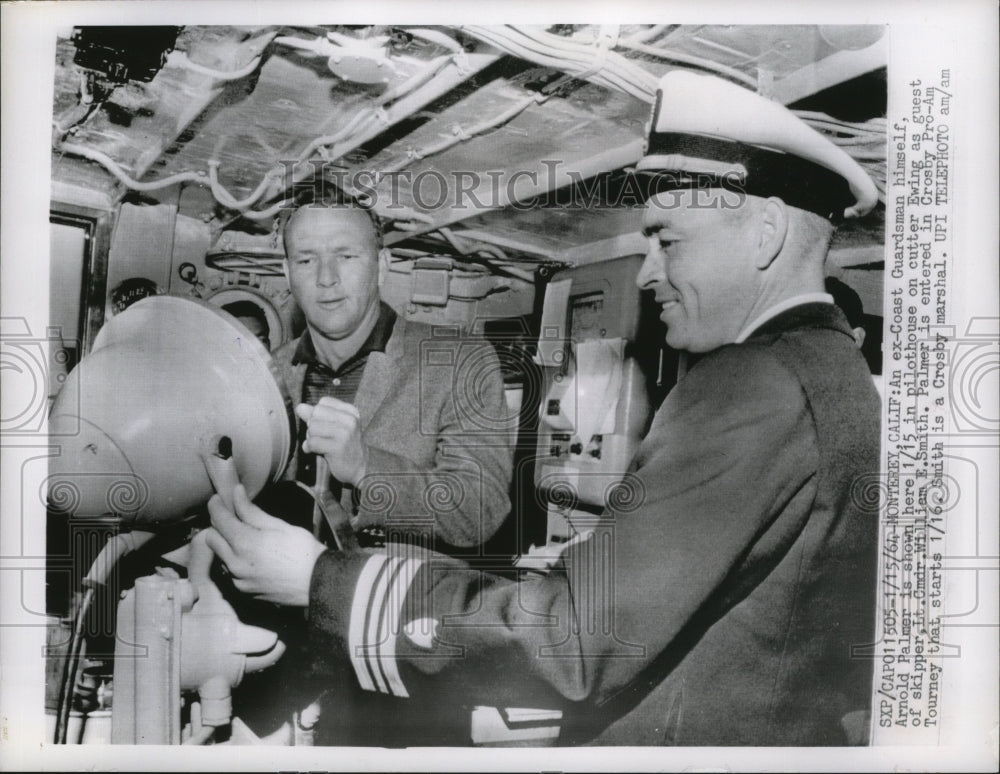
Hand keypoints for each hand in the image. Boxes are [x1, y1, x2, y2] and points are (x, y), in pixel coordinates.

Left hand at [204, 484, 326, 606]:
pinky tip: (251, 556)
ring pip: (219, 556)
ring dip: (225, 543)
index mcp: (245, 543)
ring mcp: (238, 580)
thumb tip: (236, 493)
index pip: (218, 519)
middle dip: (217, 525)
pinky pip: (230, 571)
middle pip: (211, 538)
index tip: (218, 499)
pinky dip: (234, 560)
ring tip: (243, 536)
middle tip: (231, 516)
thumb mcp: (279, 526)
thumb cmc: (303, 551)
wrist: (317, 583)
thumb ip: (252, 511)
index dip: (216, 505)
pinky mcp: (244, 591)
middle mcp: (235, 563)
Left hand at [295, 398, 367, 486]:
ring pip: (312, 427)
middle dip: (313, 426)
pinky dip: (310, 448)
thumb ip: (317, 416)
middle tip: (322, 437)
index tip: (326, 427)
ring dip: (311, 438)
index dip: (318, 415)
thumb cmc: (345, 446)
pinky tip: (317, 452)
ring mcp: (345, 433)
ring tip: (321, 445)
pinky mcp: (338, 447)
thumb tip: (299, 407)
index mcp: (351, 411)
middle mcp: (350, 420)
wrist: (362, 468)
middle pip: (316, 413)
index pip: (323, 402)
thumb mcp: (334, 427)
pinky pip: (312, 442)